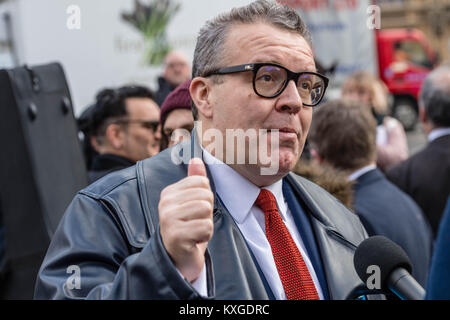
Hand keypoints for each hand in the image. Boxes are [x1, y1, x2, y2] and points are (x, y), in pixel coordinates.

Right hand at [158, 158, 213, 281]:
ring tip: (195, 231)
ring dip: (206, 224)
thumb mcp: (192, 202)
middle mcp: (165, 204)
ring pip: (206, 210)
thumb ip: (194, 180)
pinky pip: (206, 226)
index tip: (196, 212)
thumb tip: (196, 158)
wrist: (178, 259)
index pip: (202, 182)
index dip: (206, 198)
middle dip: (207, 212)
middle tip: (196, 223)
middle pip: (205, 195)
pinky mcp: (175, 235)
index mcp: (169, 193)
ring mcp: (168, 219)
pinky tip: (195, 241)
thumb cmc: (188, 228)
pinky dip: (206, 235)